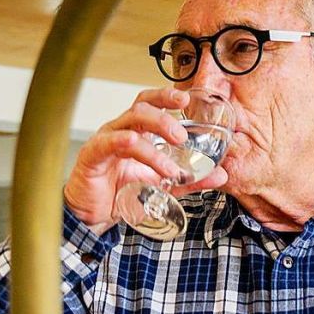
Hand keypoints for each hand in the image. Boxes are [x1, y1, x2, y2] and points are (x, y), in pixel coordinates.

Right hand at [63, 88, 228, 232]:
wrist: (92, 216)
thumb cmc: (121, 193)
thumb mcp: (161, 186)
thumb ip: (189, 180)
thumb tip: (221, 176)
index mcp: (136, 131)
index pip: (150, 104)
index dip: (166, 96)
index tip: (186, 99)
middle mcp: (120, 130)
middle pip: (141, 107)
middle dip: (163, 116)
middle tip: (181, 136)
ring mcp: (104, 141)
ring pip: (129, 124)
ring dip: (151, 139)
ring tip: (170, 161)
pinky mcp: (92, 156)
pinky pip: (108, 143)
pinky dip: (124, 142)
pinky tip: (135, 147)